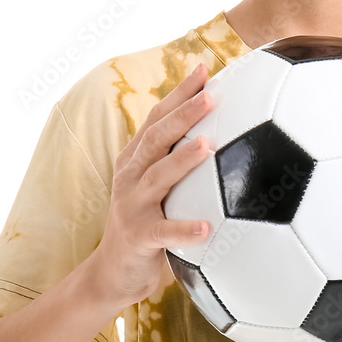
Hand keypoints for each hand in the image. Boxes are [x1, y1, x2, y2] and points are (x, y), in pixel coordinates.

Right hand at [88, 63, 213, 308]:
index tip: (204, 69)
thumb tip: (227, 135)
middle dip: (182, 114)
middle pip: (156, 138)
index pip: (157, 118)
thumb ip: (182, 161)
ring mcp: (131, 205)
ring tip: (207, 145)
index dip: (179, 93)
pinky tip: (206, 228)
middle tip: (210, 96)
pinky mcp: (138, 237)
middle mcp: (131, 175)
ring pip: (157, 177)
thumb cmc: (148, 221)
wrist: (113, 271)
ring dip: (182, 160)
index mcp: (137, 159)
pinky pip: (163, 232)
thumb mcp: (161, 186)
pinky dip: (184, 229)